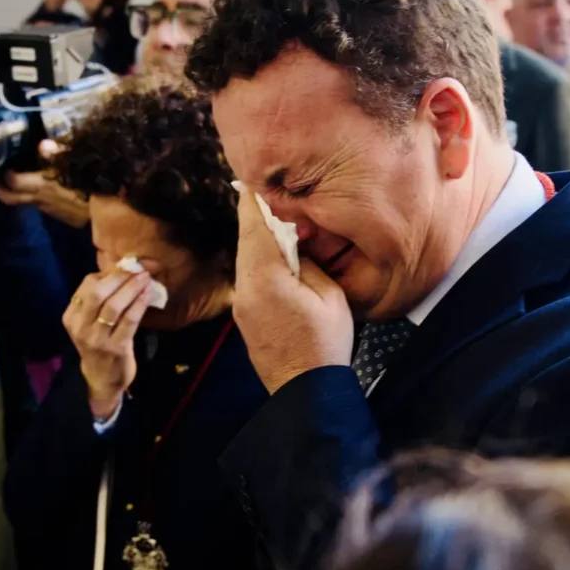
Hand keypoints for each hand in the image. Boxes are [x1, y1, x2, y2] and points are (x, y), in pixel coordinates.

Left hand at [0, 141, 89, 227]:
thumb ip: (57, 152)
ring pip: (25, 203)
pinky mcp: (61, 218)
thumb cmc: (92, 181)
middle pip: (9, 198)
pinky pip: (43, 207)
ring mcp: (49, 211)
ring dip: (19, 193)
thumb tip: (43, 143)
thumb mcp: (76, 162)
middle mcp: (39, 200)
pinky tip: (45, 189)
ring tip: (18, 180)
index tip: (2, 164)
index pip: (11, 182)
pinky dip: (38, 198)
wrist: (110, 208)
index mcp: (41, 185)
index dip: (2, 174)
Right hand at [64, 270, 153, 417]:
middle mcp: (80, 327)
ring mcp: (97, 339)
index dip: (108, 272)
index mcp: (71, 316)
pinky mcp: (116, 348)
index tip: (126, 266)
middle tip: (138, 269)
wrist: (101, 379)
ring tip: (146, 278)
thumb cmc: (98, 345)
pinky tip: (148, 294)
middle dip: (120, 277)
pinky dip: (140, 304)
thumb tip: (122, 270)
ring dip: (132, 288)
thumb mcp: (89, 323)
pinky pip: (129, 321)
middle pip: (98, 292)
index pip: (87, 286)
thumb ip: (99, 300)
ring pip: (114, 305)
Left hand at [232, 189, 353, 393]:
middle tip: (265, 190)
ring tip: (274, 219)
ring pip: (245, 257)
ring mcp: (241, 304)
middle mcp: (245, 287)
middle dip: (255, 214)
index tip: (252, 177)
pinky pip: (249, 276)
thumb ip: (308, 260)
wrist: (304, 392)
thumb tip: (293, 238)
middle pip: (246, 238)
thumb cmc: (325, 343)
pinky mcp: (244, 316)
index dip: (253, 199)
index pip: (255, 226)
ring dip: (258, 237)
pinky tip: (274, 254)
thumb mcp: (329, 295)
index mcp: (266, 278)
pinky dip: (259, 259)